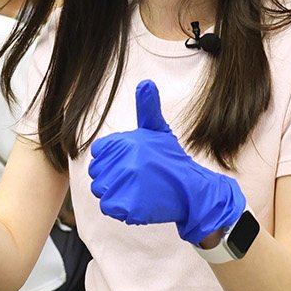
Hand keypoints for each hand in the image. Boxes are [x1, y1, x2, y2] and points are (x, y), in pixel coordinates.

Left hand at [86, 80, 243, 244]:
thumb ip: (147, 108)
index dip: (112, 159)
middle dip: (112, 176)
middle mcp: (124, 162)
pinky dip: (121, 208)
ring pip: (101, 190)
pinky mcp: (127, 206)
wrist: (192, 191)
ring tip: (138, 188)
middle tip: (137, 177)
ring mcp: (125, 185)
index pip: (99, 152)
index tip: (130, 162)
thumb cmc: (171, 160)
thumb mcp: (158, 130)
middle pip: (97, 172)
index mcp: (126, 142)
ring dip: (116, 192)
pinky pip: (109, 207)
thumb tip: (145, 83)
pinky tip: (138, 201)